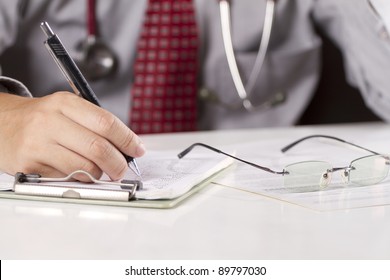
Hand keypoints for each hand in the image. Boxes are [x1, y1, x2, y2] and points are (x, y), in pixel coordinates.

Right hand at [0, 92, 145, 180]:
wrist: (1, 123)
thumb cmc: (42, 118)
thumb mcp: (67, 109)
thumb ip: (95, 124)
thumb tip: (128, 147)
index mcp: (65, 103)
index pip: (106, 122)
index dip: (127, 139)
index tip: (138, 149)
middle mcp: (50, 121)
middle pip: (98, 148)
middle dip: (118, 163)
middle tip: (121, 169)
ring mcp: (37, 143)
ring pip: (83, 167)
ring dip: (98, 174)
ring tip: (98, 171)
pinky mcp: (28, 164)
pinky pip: (65, 178)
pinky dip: (77, 179)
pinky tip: (74, 171)